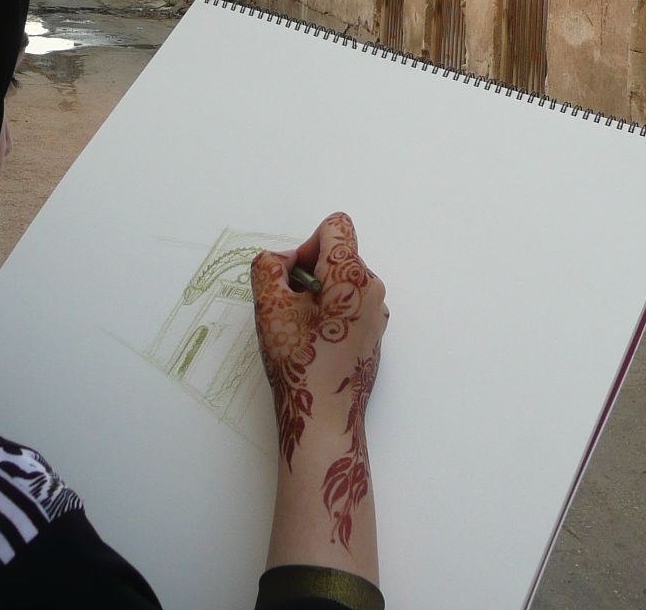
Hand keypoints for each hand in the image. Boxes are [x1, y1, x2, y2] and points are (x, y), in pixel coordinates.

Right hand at [252, 213, 386, 562]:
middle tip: (288, 306)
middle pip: (338, 254)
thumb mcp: (269, 308)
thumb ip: (268, 268)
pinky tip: (314, 343)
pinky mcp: (374, 334)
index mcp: (352, 275)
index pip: (335, 227)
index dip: (306, 244)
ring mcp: (377, 314)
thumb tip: (281, 261)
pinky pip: (351, 306)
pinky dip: (331, 313)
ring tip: (299, 329)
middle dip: (309, 271)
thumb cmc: (298, 364)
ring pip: (343, 282)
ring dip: (319, 294)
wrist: (323, 419)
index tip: (293, 277)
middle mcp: (373, 289)